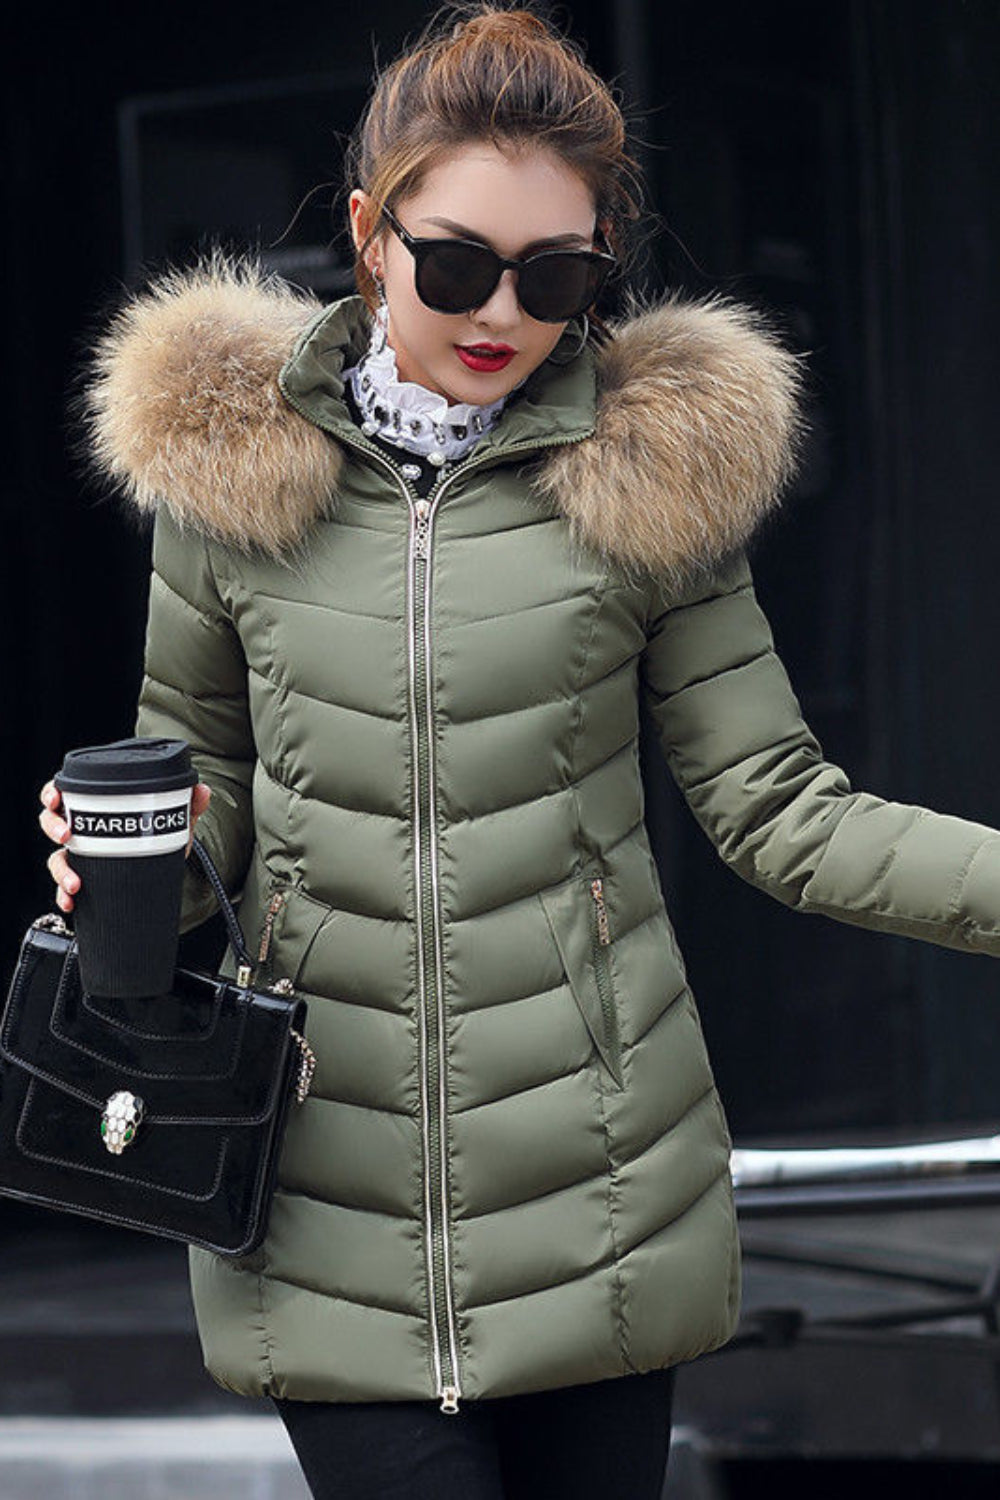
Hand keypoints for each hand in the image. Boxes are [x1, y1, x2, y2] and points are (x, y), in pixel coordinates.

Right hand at [38, 778, 211, 913]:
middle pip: (51, 822)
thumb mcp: (173, 820)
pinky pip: (64, 888)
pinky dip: (64, 895)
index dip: (53, 793)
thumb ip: (189, 805)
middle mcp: (84, 831)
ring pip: (56, 859)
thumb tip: (202, 790)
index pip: (65, 793)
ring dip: (60, 871)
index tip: (57, 798)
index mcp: (97, 808)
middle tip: (66, 835)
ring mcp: (81, 857)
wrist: (166, 870)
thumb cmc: (159, 837)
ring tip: (75, 882)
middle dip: (53, 827)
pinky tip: (71, 902)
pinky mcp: (87, 879)